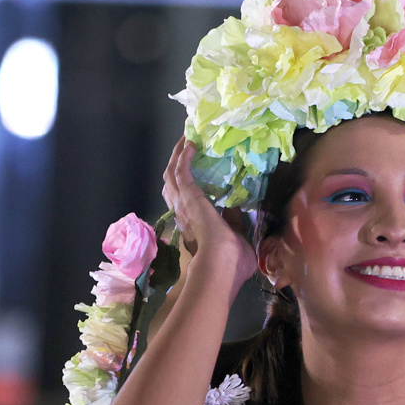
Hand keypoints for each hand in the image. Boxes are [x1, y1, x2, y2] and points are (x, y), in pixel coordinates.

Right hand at [161, 138, 256, 289]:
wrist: (222, 263)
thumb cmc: (231, 260)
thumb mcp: (233, 236)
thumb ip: (232, 220)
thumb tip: (234, 206)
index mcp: (191, 227)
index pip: (181, 204)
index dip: (182, 189)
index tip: (189, 176)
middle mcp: (181, 214)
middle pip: (170, 186)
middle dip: (174, 166)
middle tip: (183, 150)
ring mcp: (182, 204)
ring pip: (170, 175)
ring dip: (176, 156)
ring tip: (185, 141)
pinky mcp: (187, 195)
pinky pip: (180, 171)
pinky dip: (183, 157)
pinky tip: (190, 145)